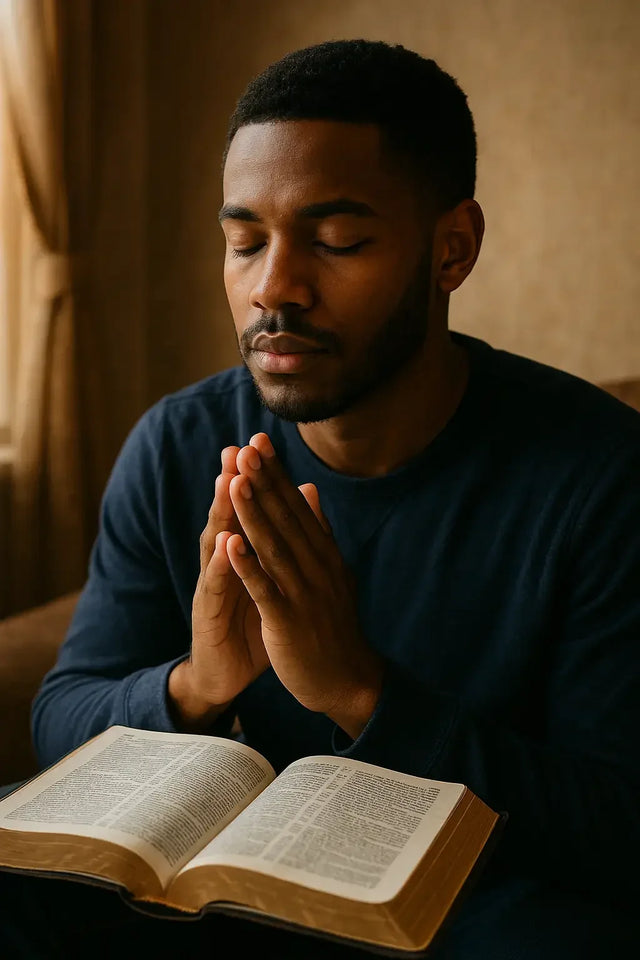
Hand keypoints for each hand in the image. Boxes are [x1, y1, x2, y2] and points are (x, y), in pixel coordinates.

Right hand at [168, 446, 268, 729]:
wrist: (226, 674)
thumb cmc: (250, 624)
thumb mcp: (269, 581)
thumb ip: (278, 546)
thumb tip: (296, 507)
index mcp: (243, 554)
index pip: (249, 510)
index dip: (256, 478)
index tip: (262, 443)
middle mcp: (223, 563)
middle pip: (228, 516)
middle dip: (232, 482)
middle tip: (238, 449)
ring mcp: (212, 585)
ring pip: (216, 543)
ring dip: (221, 513)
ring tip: (228, 482)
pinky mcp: (207, 613)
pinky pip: (215, 586)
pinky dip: (221, 565)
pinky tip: (224, 544)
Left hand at [225, 433, 383, 738]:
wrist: (348, 679)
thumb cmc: (334, 624)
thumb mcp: (332, 570)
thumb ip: (318, 529)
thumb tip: (310, 488)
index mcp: (324, 553)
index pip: (296, 506)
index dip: (276, 474)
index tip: (259, 441)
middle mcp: (317, 567)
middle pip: (286, 518)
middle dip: (264, 482)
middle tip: (247, 446)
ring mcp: (304, 593)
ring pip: (274, 547)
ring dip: (253, 513)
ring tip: (236, 481)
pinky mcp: (288, 621)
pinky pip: (264, 589)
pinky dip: (247, 566)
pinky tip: (230, 543)